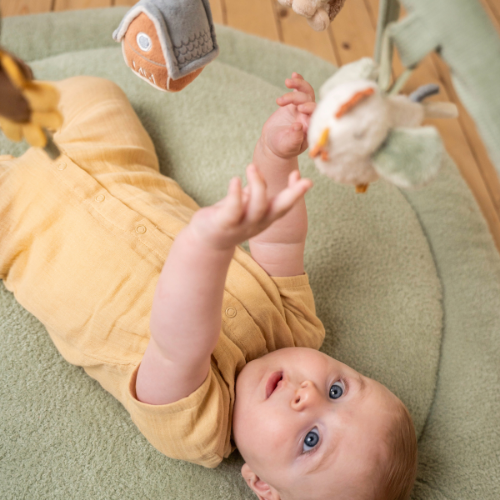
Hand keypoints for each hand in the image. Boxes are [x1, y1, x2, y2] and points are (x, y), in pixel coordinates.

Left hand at [188, 163, 312, 249]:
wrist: (207, 241)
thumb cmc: (229, 218)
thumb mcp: (246, 204)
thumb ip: (255, 191)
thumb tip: (263, 174)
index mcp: (266, 217)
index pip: (285, 205)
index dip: (296, 192)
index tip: (303, 177)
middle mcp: (258, 223)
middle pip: (279, 210)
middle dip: (293, 195)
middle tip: (303, 178)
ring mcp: (242, 225)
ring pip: (258, 207)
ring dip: (258, 185)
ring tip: (252, 166)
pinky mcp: (224, 224)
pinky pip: (233, 209)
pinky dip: (235, 194)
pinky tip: (235, 180)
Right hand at [261, 73, 316, 158]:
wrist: (273, 143)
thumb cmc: (282, 148)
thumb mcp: (286, 146)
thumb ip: (294, 138)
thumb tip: (299, 126)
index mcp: (311, 128)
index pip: (316, 115)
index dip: (311, 109)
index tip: (300, 109)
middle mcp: (309, 117)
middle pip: (310, 101)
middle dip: (298, 97)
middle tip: (281, 102)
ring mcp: (303, 109)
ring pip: (306, 93)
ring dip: (298, 85)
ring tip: (287, 82)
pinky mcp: (295, 103)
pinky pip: (300, 90)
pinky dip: (298, 82)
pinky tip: (294, 75)